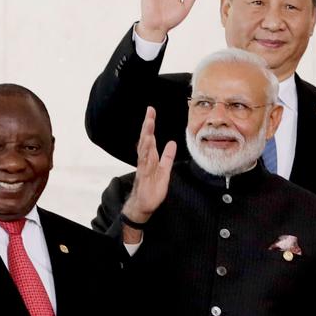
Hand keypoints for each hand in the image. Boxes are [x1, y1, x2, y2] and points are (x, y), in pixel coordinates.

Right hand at [124, 106, 175, 222]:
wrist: (144, 205)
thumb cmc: (152, 188)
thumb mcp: (165, 170)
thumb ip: (167, 157)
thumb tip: (172, 143)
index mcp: (150, 157)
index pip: (150, 138)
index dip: (150, 125)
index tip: (151, 112)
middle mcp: (145, 159)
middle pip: (146, 139)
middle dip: (148, 125)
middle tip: (150, 111)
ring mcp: (143, 166)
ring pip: (144, 148)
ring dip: (146, 135)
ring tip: (149, 122)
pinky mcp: (144, 175)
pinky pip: (144, 161)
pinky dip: (146, 151)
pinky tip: (147, 142)